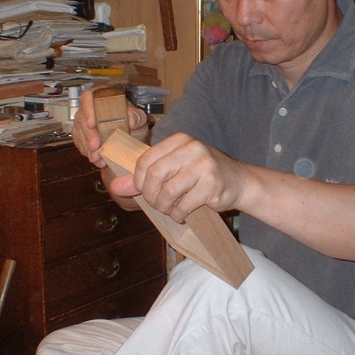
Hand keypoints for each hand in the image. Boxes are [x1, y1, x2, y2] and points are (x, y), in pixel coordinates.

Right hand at [71, 88, 147, 167]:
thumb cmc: (133, 126)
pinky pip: (80, 144)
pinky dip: (88, 153)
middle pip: (82, 118)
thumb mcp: (139, 120)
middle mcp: (91, 108)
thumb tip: (132, 118)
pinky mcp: (81, 136)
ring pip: (80, 133)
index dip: (88, 110)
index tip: (92, 123)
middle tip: (95, 146)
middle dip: (88, 135)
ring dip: (88, 147)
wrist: (132, 141)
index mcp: (103, 97)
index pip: (89, 97)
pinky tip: (97, 159)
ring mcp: (84, 122)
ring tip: (98, 157)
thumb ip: (137, 117)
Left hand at [128, 132, 245, 221]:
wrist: (239, 182)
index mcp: (179, 140)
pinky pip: (183, 205)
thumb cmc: (201, 176)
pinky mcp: (212, 184)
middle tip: (157, 204)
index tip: (144, 192)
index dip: (138, 181)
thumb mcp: (173, 170)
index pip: (145, 160)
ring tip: (170, 210)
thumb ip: (144, 177)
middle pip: (154, 175)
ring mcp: (204, 165)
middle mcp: (192, 148)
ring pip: (168, 192)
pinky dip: (178, 214)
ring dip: (164, 207)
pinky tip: (181, 214)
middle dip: (150, 196)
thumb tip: (116, 187)